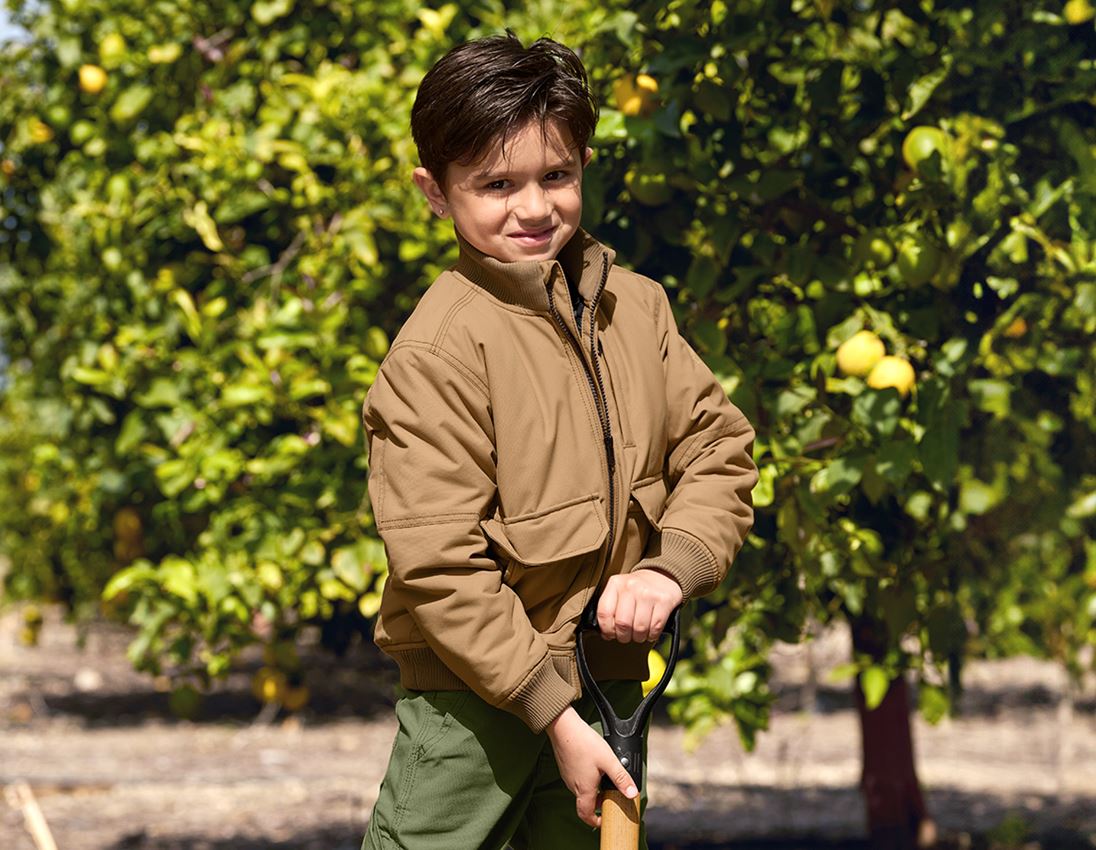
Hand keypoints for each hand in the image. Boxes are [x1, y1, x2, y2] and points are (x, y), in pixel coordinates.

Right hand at [545, 706, 637, 827]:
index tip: (604, 819)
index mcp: (584, 789)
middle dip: (599, 802)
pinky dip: (586, 778)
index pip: (586, 815)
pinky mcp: (565, 767)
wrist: (563, 727)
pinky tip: (593, 765)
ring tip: (604, 776)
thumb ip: (621, 778)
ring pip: (581, 790)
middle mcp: (573, 785)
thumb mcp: (608, 760)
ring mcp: (568, 776)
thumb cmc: (584, 743)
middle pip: (585, 803)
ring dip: (593, 789)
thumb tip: (632, 793)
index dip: (595, 821)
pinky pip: (577, 779)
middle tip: (610, 794)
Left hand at [597, 569, 682, 642]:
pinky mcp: (664, 601)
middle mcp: (631, 586)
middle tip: (626, 636)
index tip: (610, 634)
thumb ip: (610, 609)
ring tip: (639, 633)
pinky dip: (652, 635)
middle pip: (622, 624)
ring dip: (638, 637)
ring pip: (639, 628)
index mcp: (616, 584)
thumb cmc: (637, 588)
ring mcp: (648, 593)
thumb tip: (605, 634)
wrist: (661, 575)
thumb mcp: (619, 591)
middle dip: (624, 636)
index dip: (606, 629)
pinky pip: (655, 628)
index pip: (604, 613)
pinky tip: (650, 630)